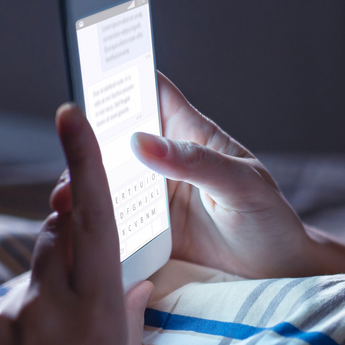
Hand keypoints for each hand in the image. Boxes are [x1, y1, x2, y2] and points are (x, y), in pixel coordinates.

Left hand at [0, 104, 152, 344]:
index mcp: (97, 308)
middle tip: (71, 297)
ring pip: (18, 290)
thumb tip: (134, 276)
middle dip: (61, 246)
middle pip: (50, 240)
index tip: (67, 113)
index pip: (91, 216)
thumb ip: (128, 314)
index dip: (82, 160)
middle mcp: (45, 303)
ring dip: (32, 314)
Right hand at [51, 73, 344, 277]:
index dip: (121, 74)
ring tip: (66, 199)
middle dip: (86, 139)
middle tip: (69, 153)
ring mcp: (153, 195)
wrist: (278, 274)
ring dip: (82, 184)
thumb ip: (195, 162)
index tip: (88, 70)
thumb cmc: (270, 219)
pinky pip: (111, 218)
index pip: (150, 90)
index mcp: (191, 133)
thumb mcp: (241, 185)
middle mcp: (165, 160)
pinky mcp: (146, 231)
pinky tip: (76, 228)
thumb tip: (140, 142)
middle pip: (114, 135)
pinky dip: (91, 220)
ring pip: (105, 178)